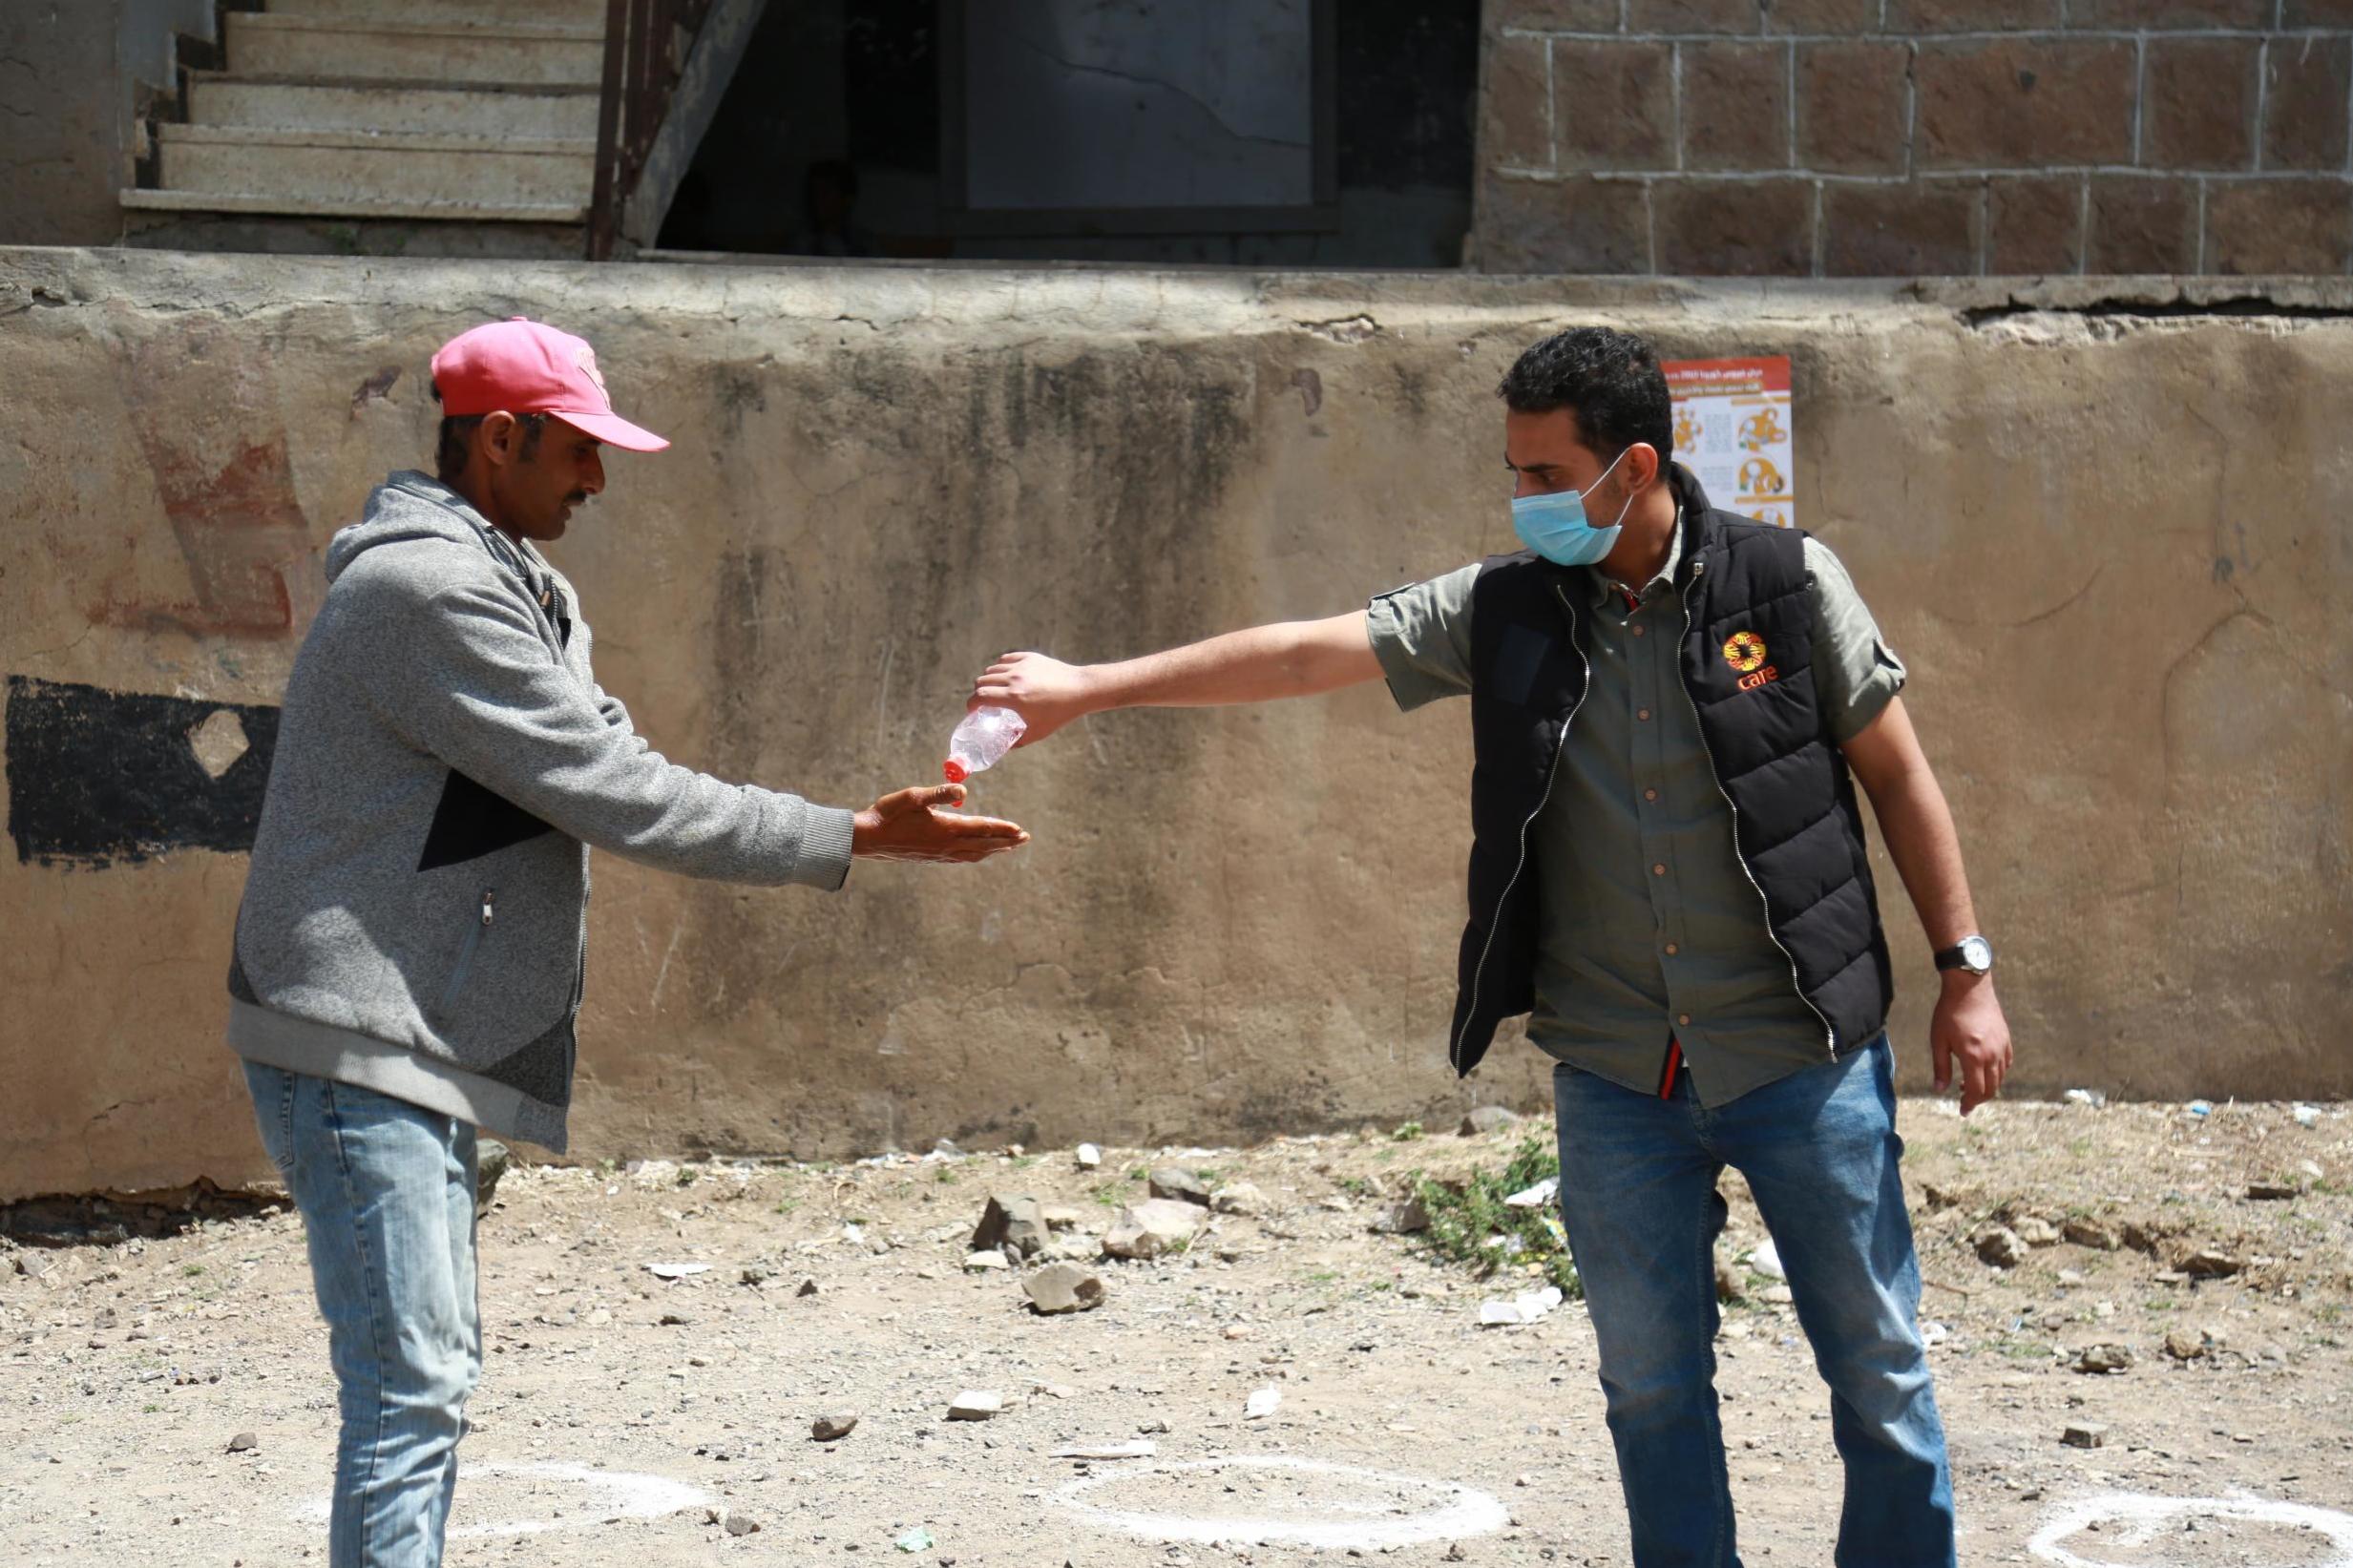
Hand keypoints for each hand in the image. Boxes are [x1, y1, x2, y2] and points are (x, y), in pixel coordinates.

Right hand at [851, 785, 1028, 863]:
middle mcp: (946, 845)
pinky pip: (962, 858)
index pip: (981, 828)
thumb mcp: (912, 797)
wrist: (867, 839)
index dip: (1002, 828)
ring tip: (1009, 847)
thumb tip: (963, 790)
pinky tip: (978, 853)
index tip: (1020, 830)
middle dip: (1006, 841)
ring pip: (975, 854)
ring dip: (994, 849)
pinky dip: (977, 855)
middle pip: (984, 844)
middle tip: (1025, 838)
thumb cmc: (888, 814)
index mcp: (945, 828)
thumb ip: (938, 793)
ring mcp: (939, 854)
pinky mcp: (932, 857)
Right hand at [969, 651, 1097, 746]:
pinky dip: (1001, 668)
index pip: (980, 697)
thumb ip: (1018, 741)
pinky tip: (1006, 676)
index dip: (971, 705)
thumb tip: (1004, 748)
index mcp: (1014, 697)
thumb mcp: (1038, 731)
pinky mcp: (1030, 657)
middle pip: (982, 681)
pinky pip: (1006, 659)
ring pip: (992, 669)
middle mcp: (1014, 678)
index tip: (973, 711)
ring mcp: (1022, 666)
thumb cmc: (1060, 713)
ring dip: (989, 680)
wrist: (1081, 689)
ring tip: (995, 689)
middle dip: (978, 693)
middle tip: (984, 702)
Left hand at [1932, 975, 2012, 1114]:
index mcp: (1973, 1057)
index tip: (1962, 1111)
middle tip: (1966, 1101)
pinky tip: (1985, 1070)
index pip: (1976, 1091)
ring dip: (1988, 1086)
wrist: (1969, 988)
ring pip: (2000, 1077)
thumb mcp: (1938, 1041)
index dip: (1969, 1104)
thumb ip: (1940, 1067)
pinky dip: (1997, 1073)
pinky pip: (2006, 1063)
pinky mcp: (2006, 1039)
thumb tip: (1939, 1090)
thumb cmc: (1949, 1013)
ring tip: (1970, 1085)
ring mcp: (2002, 1047)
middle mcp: (1992, 1055)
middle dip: (1979, 1099)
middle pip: (1991, 1088)